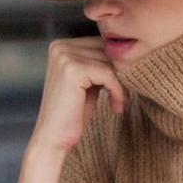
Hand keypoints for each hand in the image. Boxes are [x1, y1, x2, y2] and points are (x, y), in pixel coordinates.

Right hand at [30, 37, 126, 155]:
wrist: (54, 139)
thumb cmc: (72, 114)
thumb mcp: (88, 84)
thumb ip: (100, 65)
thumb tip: (128, 54)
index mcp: (61, 46)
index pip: (101, 44)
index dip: (116, 65)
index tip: (121, 88)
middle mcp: (61, 47)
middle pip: (107, 51)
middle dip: (121, 74)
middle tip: (124, 97)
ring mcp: (65, 57)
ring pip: (110, 63)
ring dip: (121, 85)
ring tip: (119, 103)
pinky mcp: (73, 70)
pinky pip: (108, 75)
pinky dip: (118, 91)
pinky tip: (116, 107)